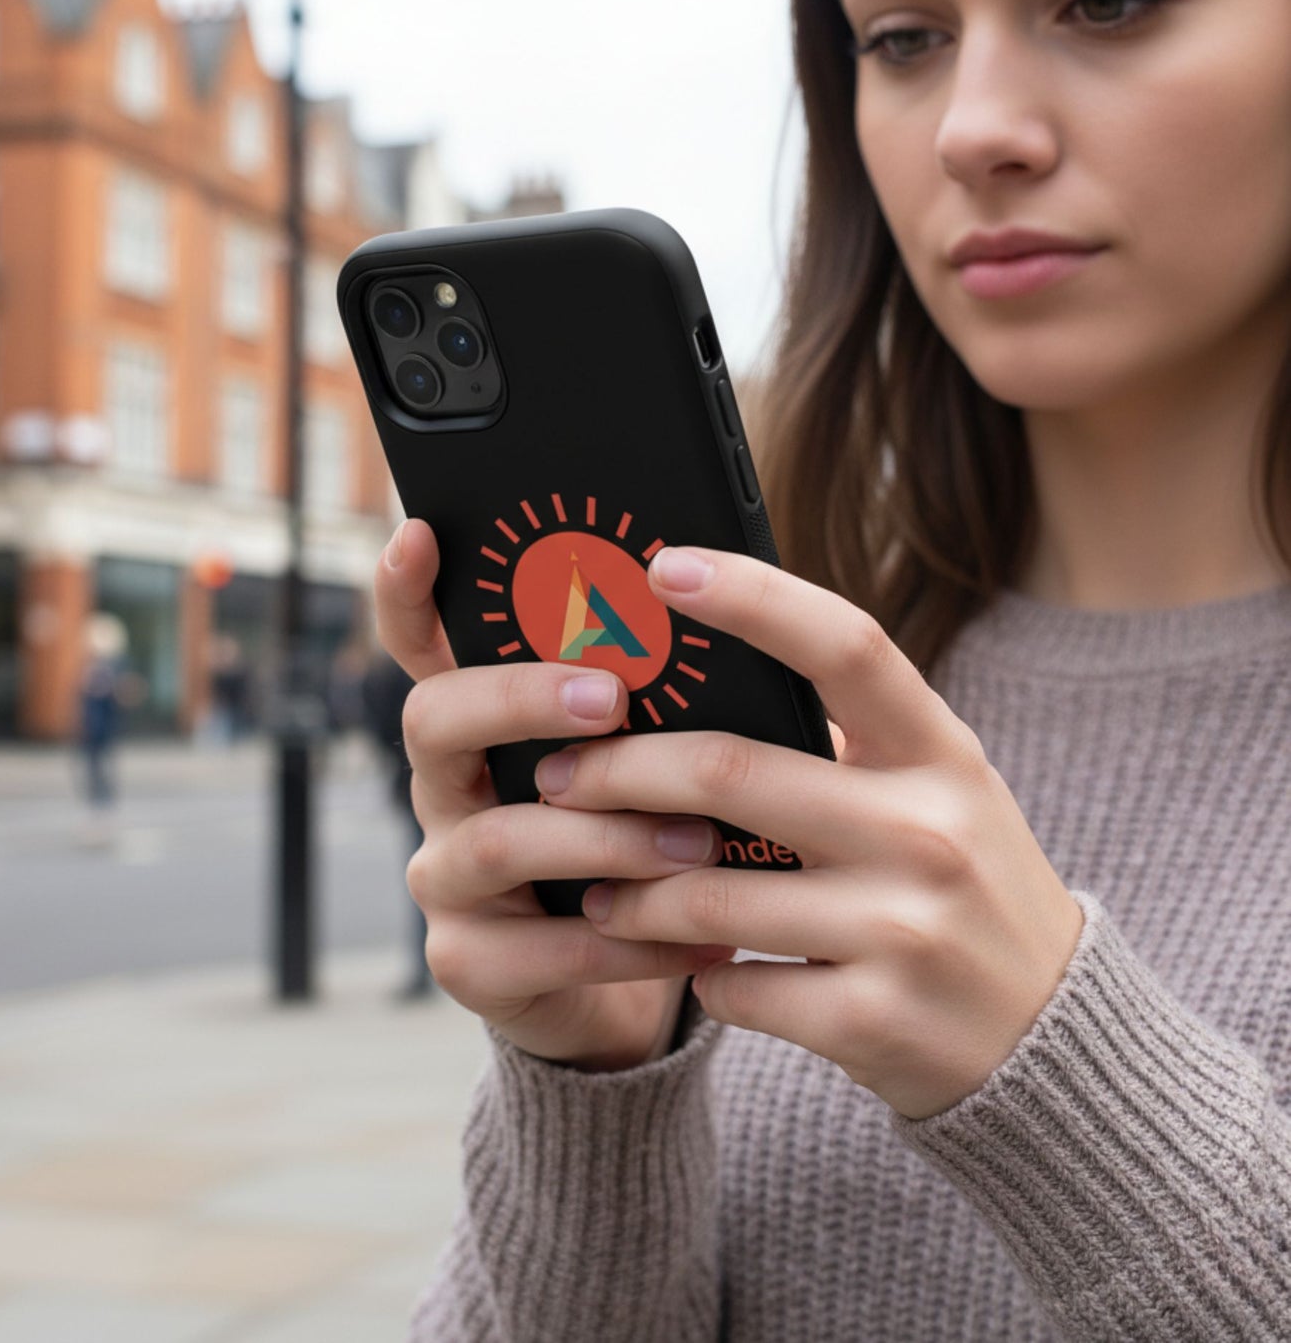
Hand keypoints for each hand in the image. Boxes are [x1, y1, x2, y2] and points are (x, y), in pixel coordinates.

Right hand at [376, 518, 736, 1071]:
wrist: (630, 990)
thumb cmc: (650, 843)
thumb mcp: (655, 764)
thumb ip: (664, 703)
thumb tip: (741, 615)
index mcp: (483, 727)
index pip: (419, 645)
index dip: (406, 591)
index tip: (419, 531)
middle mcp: (445, 790)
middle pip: (433, 719)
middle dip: (520, 698)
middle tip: (611, 697)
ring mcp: (445, 876)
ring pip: (496, 838)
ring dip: (606, 835)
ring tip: (699, 842)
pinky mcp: (468, 962)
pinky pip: (541, 947)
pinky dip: (632, 942)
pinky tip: (704, 941)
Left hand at [534, 545, 1085, 1118]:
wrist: (1051, 1042)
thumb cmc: (960, 889)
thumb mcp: (932, 795)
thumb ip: (837, 742)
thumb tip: (689, 684)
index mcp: (942, 754)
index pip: (844, 645)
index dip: (751, 596)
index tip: (663, 567)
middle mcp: (930, 831)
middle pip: (729, 769)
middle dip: (617, 771)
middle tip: (558, 777)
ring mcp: (907, 930)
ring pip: (706, 890)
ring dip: (628, 891)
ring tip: (595, 887)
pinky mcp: (873, 1022)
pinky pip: (732, 984)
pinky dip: (690, 971)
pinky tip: (686, 963)